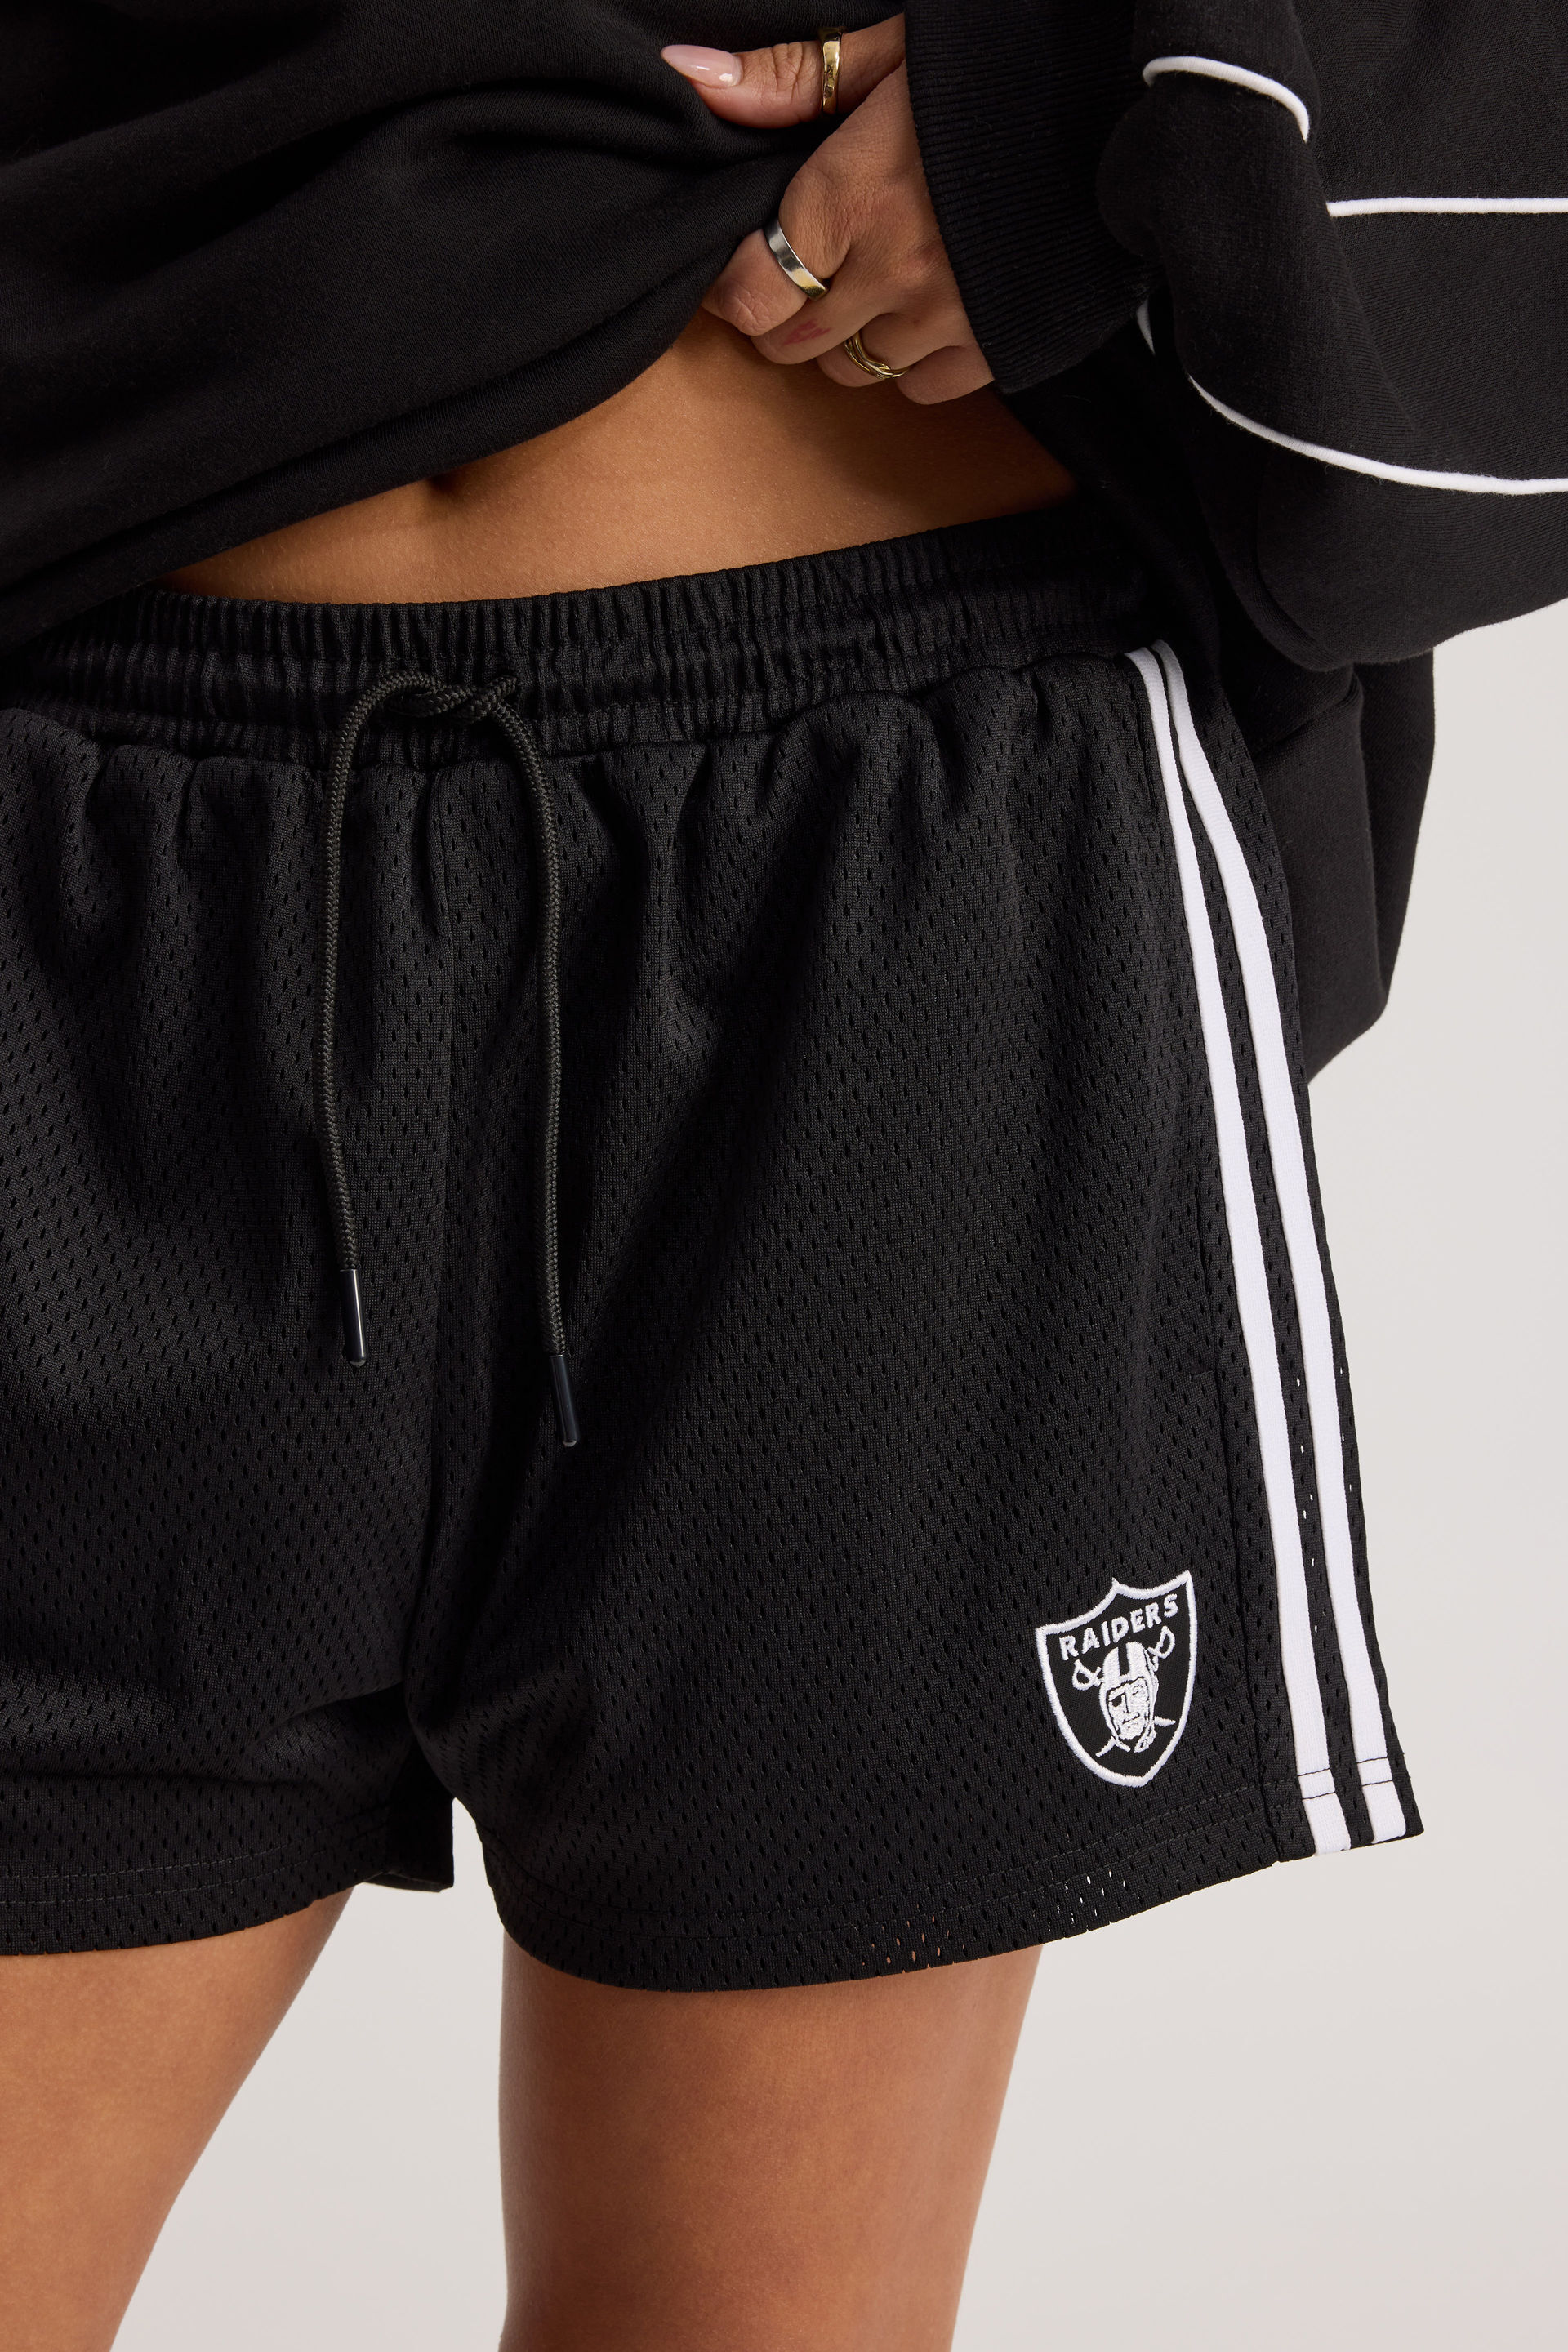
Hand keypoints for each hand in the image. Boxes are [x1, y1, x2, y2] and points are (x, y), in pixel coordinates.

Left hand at [661, 17, 991, 403]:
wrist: (1127, 102)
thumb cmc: (1003, 65)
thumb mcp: (891, 51)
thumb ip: (787, 81)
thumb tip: (691, 78)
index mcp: (851, 198)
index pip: (749, 291)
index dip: (732, 285)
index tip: (741, 263)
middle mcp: (892, 273)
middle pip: (792, 341)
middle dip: (780, 315)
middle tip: (799, 271)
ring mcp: (946, 319)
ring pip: (852, 370)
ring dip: (844, 337)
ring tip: (865, 283)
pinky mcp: (996, 348)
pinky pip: (920, 389)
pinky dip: (906, 362)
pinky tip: (919, 310)